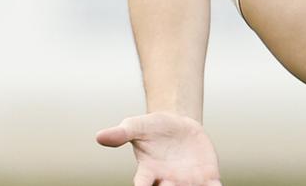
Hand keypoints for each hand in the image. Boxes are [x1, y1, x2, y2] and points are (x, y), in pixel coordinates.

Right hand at [96, 111, 221, 185]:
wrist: (179, 126)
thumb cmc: (153, 128)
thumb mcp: (137, 125)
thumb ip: (121, 133)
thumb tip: (99, 136)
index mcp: (148, 172)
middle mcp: (167, 182)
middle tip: (169, 183)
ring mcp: (187, 182)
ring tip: (192, 184)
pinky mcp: (206, 177)